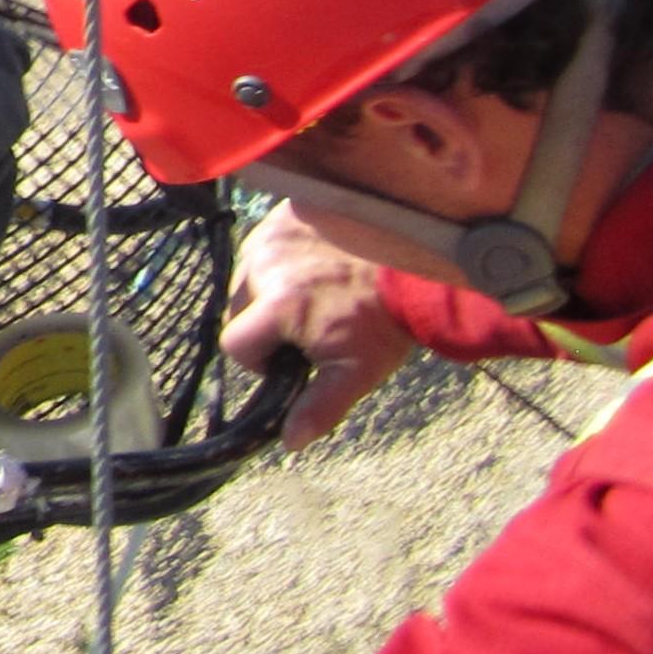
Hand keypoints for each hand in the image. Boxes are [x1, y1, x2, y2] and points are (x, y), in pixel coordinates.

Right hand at [219, 204, 418, 446]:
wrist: (417, 255)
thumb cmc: (387, 317)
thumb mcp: (358, 371)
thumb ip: (319, 408)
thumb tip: (289, 441)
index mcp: (278, 308)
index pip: (235, 344)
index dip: (260, 359)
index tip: (291, 356)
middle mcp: (265, 265)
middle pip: (237, 307)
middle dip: (264, 321)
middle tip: (306, 324)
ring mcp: (272, 235)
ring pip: (250, 274)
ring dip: (271, 286)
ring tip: (314, 291)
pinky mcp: (283, 212)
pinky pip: (266, 243)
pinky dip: (284, 257)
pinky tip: (317, 262)